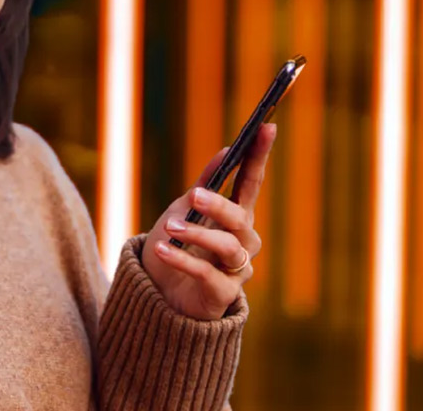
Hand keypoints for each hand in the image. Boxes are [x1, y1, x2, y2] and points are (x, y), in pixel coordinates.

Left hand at [140, 124, 275, 319]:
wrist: (156, 295)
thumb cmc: (173, 247)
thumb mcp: (182, 210)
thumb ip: (206, 184)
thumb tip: (226, 150)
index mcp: (234, 217)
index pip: (251, 183)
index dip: (259, 156)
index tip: (266, 127)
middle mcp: (242, 242)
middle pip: (240, 218)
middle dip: (219, 205)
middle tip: (195, 195)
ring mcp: (235, 269)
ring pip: (226, 246)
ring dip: (197, 234)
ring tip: (171, 227)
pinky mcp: (222, 294)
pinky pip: (207, 273)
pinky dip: (183, 260)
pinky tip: (163, 250)